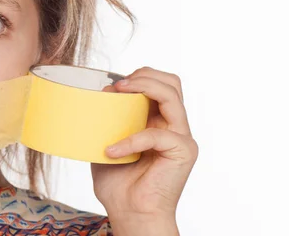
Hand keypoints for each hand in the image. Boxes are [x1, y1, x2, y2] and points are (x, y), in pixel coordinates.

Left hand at [91, 66, 197, 223]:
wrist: (129, 213)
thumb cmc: (118, 183)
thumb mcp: (107, 141)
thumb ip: (108, 117)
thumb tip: (105, 91)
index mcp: (159, 121)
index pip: (160, 84)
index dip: (140, 76)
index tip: (113, 83)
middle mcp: (174, 125)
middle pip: (172, 82)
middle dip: (145, 75)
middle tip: (121, 83)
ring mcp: (181, 137)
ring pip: (172, 95)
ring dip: (144, 87)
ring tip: (119, 92)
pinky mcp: (183, 151)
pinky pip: (157, 134)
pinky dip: (132, 139)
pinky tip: (112, 150)